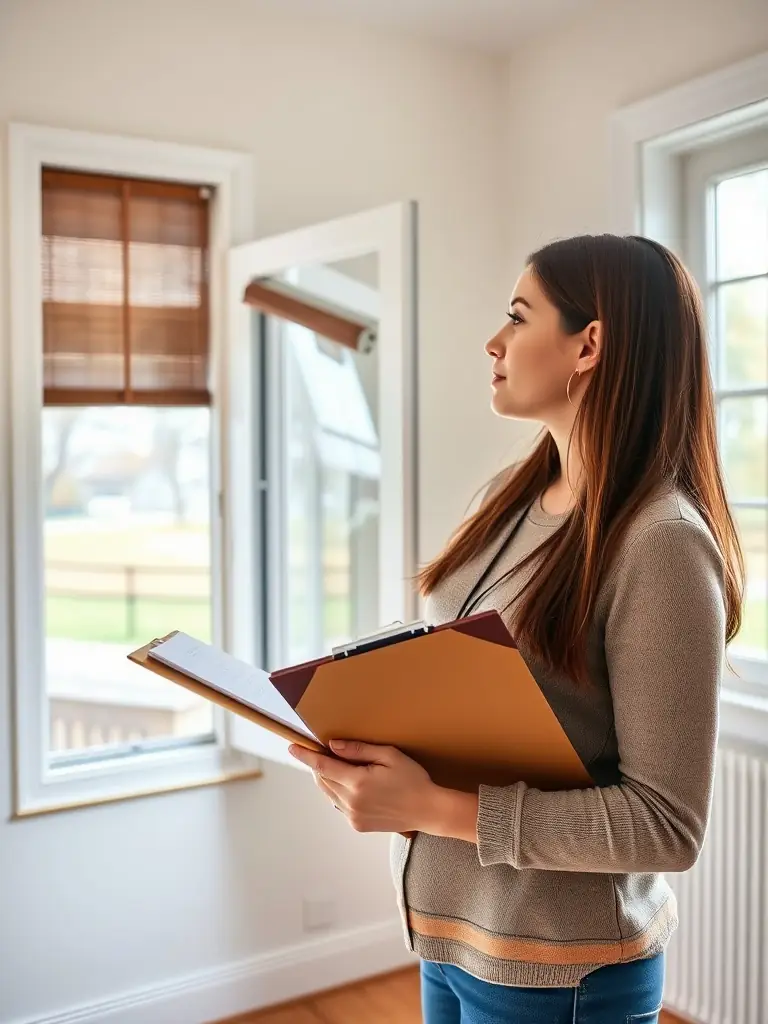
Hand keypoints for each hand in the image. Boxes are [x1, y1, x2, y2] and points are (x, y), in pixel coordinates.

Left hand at [288, 739, 438, 833]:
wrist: (428, 810)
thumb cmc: (412, 779)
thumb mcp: (389, 755)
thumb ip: (358, 750)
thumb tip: (333, 746)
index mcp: (358, 783)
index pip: (322, 766)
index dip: (306, 756)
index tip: (292, 747)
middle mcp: (351, 802)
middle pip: (322, 780)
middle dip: (318, 765)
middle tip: (321, 751)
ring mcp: (353, 817)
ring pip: (329, 794)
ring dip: (328, 779)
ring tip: (339, 766)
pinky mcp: (358, 825)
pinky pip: (339, 805)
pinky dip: (339, 792)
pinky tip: (353, 785)